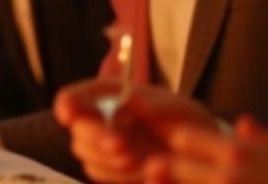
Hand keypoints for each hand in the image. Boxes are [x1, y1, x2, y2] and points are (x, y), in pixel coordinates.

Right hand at [53, 79, 219, 182]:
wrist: (200, 161)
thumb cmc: (190, 127)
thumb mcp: (182, 112)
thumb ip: (157, 105)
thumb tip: (129, 99)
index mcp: (116, 94)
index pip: (81, 94)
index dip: (69, 102)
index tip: (67, 114)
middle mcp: (102, 116)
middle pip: (79, 125)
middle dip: (97, 137)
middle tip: (123, 147)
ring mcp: (101, 142)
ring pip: (84, 150)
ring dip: (109, 158)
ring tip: (141, 162)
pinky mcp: (105, 166)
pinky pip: (96, 170)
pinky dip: (116, 173)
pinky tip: (141, 172)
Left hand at [145, 116, 267, 183]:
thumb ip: (261, 137)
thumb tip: (242, 124)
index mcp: (239, 152)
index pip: (182, 138)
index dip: (178, 145)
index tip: (181, 151)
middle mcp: (227, 177)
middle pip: (168, 167)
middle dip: (165, 170)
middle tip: (164, 174)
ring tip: (174, 183)